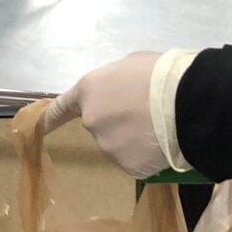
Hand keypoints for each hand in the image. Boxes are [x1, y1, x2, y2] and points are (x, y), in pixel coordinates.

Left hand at [42, 51, 164, 177]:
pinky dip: (145, 156)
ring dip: (132, 139)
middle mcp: (91, 120)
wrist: (189, 103)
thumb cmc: (161, 75)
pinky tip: (162, 144)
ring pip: (118, 144)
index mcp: (89, 90)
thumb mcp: (133, 65)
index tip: (42, 126)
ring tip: (159, 127)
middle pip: (100, 125)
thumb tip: (120, 92)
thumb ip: (116, 82)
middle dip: (117, 122)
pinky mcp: (127, 166)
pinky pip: (135, 161)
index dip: (54, 116)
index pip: (62, 106)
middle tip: (145, 114)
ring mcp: (108, 146)